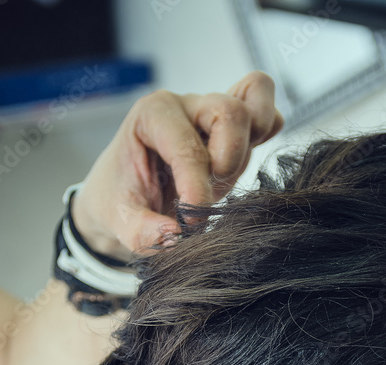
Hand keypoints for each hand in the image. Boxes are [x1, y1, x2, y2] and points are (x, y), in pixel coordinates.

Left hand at [71, 71, 283, 259]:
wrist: (127, 195)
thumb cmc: (121, 197)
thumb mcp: (117, 219)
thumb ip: (140, 231)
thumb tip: (175, 238)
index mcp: (153, 114)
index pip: (188, 146)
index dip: (196, 189)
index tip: (190, 224)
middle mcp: (188, 105)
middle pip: (230, 111)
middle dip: (226, 160)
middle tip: (208, 194)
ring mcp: (215, 114)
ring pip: (256, 107)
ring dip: (248, 149)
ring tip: (222, 177)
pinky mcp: (236, 131)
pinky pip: (268, 118)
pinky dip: (265, 138)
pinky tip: (237, 168)